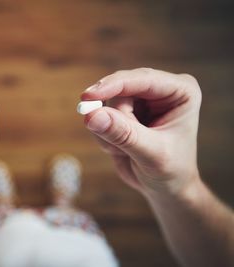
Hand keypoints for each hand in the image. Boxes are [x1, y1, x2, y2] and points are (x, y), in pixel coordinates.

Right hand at [81, 68, 201, 197]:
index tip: (88, 97)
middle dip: (114, 119)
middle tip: (114, 145)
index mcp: (181, 91)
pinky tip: (120, 150)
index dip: (113, 86)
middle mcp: (161, 89)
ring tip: (126, 151)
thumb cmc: (170, 172)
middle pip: (120, 90)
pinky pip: (100, 115)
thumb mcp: (151, 154)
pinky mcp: (125, 110)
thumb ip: (123, 134)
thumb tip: (91, 115)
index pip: (142, 79)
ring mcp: (141, 99)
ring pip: (107, 104)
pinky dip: (104, 136)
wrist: (165, 188)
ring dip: (109, 132)